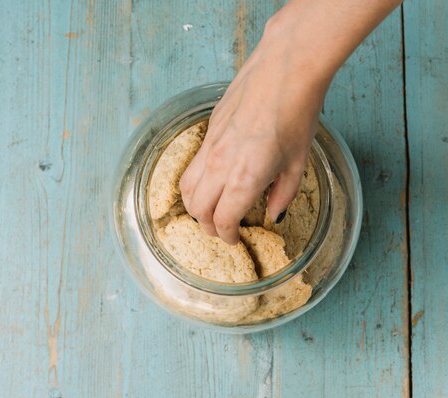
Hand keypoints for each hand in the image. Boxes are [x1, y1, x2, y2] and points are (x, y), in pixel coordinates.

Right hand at [180, 10, 331, 244]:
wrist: (284, 70)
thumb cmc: (297, 115)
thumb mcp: (298, 162)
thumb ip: (282, 195)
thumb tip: (272, 214)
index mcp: (244, 178)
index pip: (223, 219)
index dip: (228, 235)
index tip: (234, 239)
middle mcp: (220, 166)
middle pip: (198, 209)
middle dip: (208, 225)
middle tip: (222, 229)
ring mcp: (210, 147)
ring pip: (187, 188)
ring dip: (196, 205)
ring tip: (210, 209)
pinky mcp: (208, 131)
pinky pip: (192, 165)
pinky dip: (196, 182)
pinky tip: (213, 180)